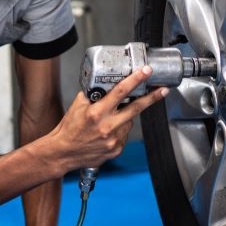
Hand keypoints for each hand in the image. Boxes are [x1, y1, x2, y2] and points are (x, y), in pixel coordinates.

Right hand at [47, 66, 168, 171]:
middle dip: (151, 97)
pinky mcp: (116, 150)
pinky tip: (107, 132)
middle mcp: (107, 127)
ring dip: (125, 117)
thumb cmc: (69, 129)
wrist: (63, 153)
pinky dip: (119, 130)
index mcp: (97, 113)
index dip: (135, 80)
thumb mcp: (78, 106)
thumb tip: (106, 85)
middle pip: (136, 108)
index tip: (146, 71)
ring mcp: (113, 140)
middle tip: (162, 89)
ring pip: (129, 122)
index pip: (120, 91)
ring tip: (108, 121)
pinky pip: (124, 135)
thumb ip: (94, 95)